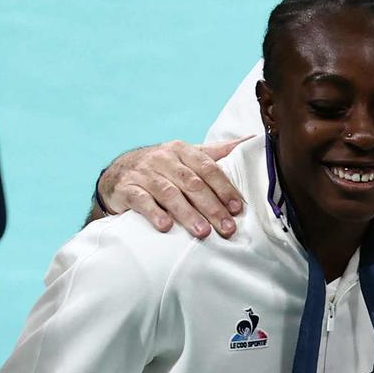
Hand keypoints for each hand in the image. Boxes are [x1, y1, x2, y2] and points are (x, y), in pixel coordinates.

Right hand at [96, 139, 245, 238]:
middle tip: (227, 228)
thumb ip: (219, 152)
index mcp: (182, 150)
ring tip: (203, 232)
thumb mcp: (188, 156)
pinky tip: (165, 226)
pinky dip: (154, 212)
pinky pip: (141, 200)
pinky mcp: (126, 188)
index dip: (224, 188)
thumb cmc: (164, 168)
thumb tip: (254, 140)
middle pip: (191, 183)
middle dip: (212, 207)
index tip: (237, 208)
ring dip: (187, 213)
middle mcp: (162, 159)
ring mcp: (143, 173)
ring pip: (168, 193)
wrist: (119, 173)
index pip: (207, 168)